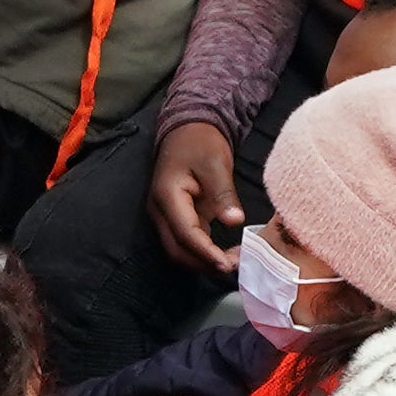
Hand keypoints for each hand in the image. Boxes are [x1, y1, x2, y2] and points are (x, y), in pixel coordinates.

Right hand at [147, 121, 246, 270]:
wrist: (187, 129)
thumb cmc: (201, 142)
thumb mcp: (216, 163)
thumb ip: (223, 193)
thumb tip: (235, 221)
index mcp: (167, 197)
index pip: (185, 234)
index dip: (206, 252)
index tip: (229, 264)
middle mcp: (160, 211)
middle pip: (176, 250)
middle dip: (203, 263)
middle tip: (234, 266)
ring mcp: (166, 216)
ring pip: (179, 250)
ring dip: (203, 261)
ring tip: (232, 261)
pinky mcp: (176, 217)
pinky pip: (186, 241)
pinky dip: (203, 252)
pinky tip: (224, 253)